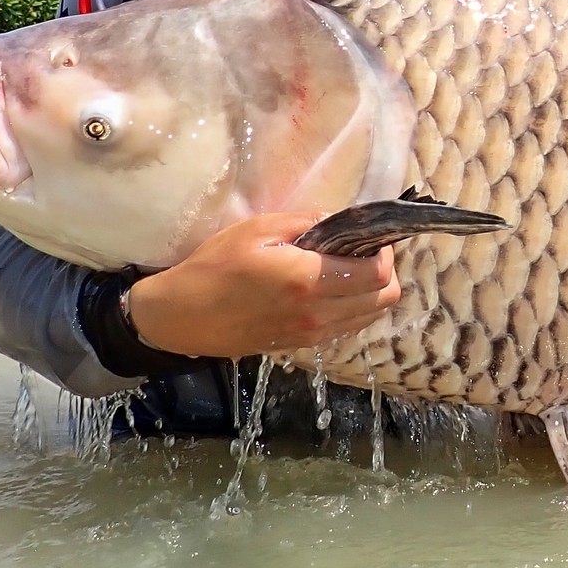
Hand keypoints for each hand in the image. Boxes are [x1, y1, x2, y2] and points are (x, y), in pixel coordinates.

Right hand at [124, 211, 400, 358]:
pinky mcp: (302, 346)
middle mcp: (317, 314)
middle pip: (384, 300)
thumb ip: (306, 222)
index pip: (377, 274)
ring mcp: (311, 335)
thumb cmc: (216, 265)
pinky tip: (332, 290)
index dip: (384, 253)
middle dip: (385, 273)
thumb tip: (339, 221)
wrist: (182, 316)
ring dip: (371, 293)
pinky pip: (347, 328)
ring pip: (370, 318)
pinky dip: (354, 309)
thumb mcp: (259, 229)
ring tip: (349, 270)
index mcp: (308, 281)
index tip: (370, 238)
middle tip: (364, 253)